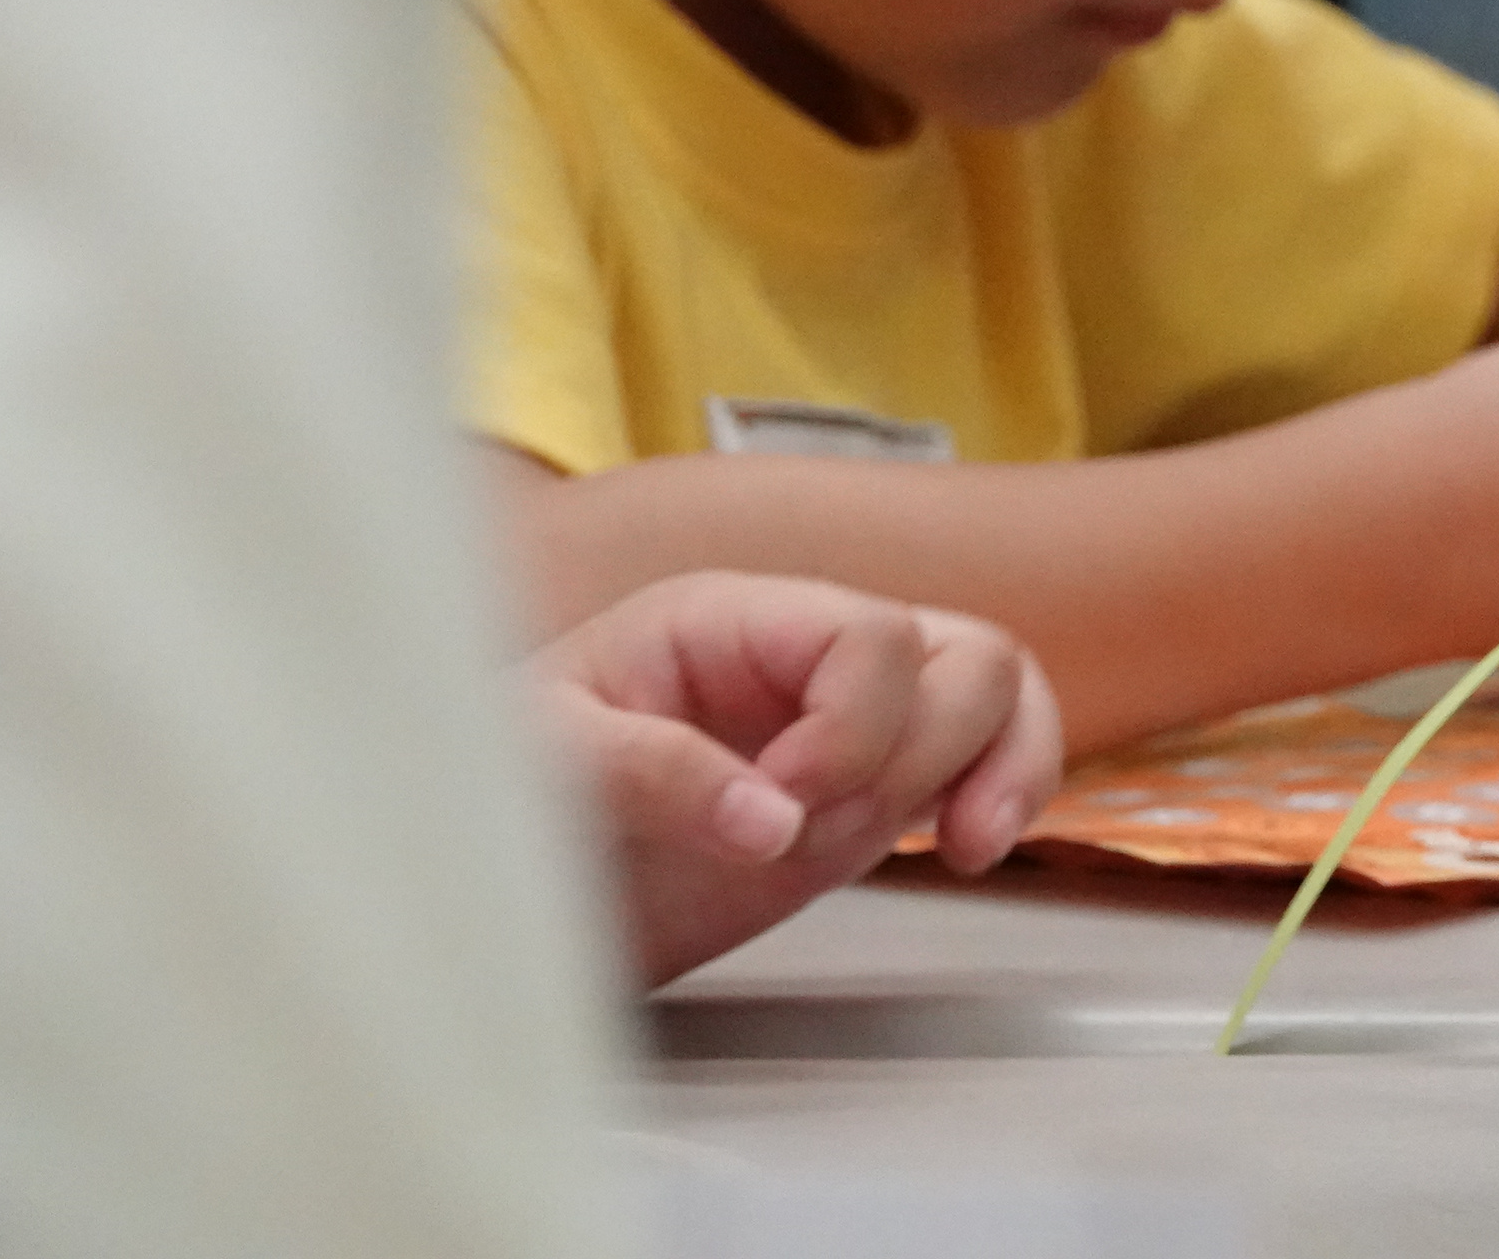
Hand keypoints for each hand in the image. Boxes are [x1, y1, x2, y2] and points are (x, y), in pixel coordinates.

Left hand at [526, 572, 1061, 988]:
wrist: (487, 879)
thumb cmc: (496, 789)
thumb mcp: (540, 760)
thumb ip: (649, 772)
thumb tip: (771, 821)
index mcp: (733, 619)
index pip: (867, 634)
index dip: (854, 723)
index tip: (786, 806)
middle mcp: (808, 656)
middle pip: (959, 651)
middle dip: (919, 751)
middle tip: (826, 828)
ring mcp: (849, 723)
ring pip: (995, 692)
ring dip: (997, 765)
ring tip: (958, 843)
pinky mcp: (866, 794)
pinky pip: (986, 758)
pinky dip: (1011, 793)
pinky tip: (973, 847)